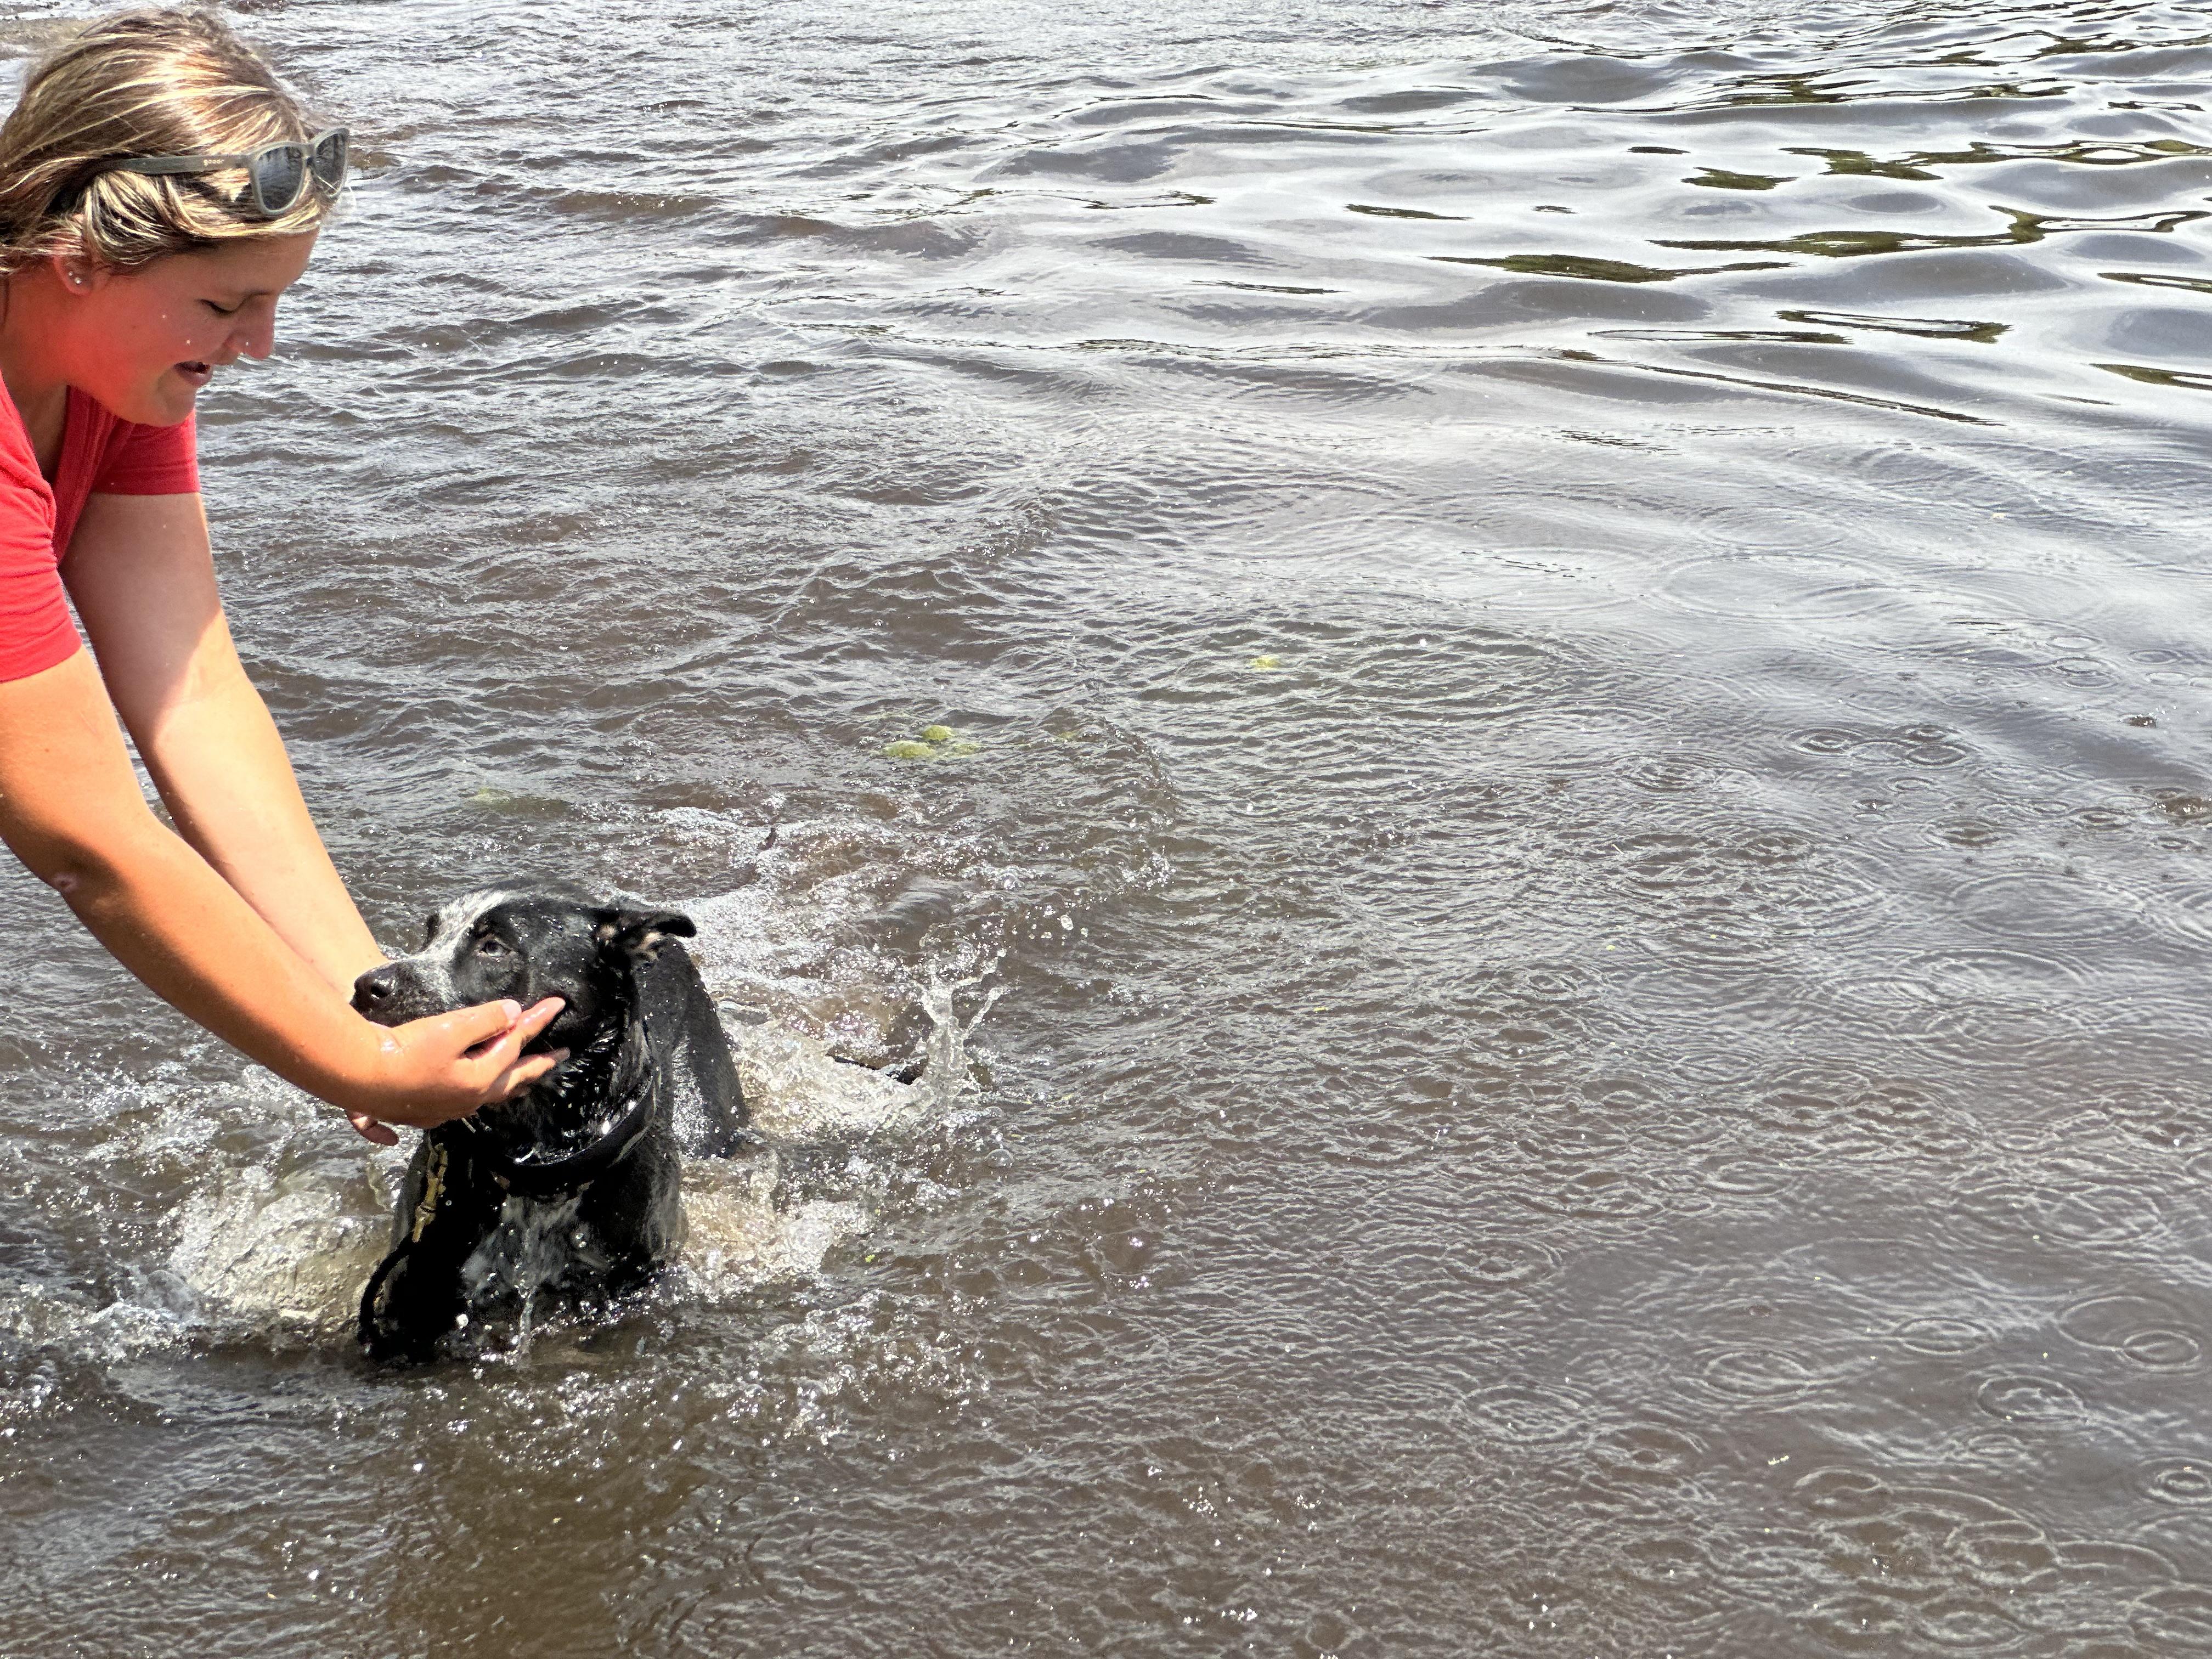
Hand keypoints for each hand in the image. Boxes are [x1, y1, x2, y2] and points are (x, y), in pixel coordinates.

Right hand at [337, 996, 567, 1143]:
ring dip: (509, 1084)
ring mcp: (445, 1108)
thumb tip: (514, 1013)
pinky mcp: (422, 1111)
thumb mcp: (451, 1028)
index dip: (537, 1021)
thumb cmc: (405, 1052)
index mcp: (480, 1080)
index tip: (558, 1006)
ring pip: (488, 1095)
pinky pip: (454, 1107)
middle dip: (539, 1065)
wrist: (357, 1076)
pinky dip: (467, 1099)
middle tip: (561, 1055)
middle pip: (512, 1079)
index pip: (516, 1043)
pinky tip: (466, 1100)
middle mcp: (467, 1099)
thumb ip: (486, 1020)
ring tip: (523, 1080)